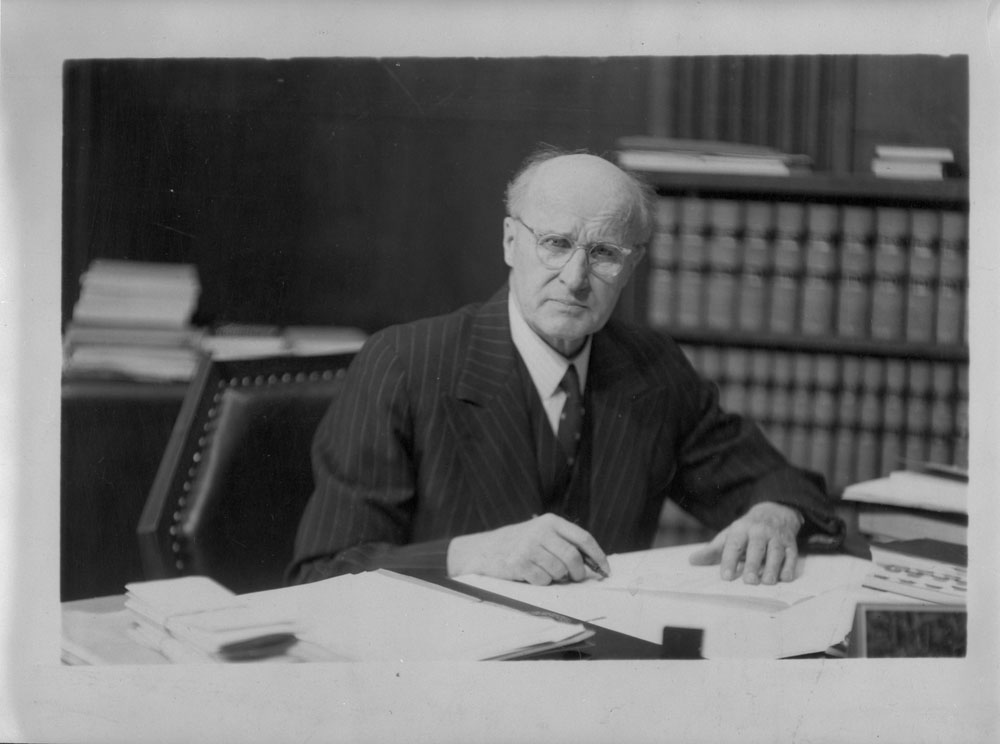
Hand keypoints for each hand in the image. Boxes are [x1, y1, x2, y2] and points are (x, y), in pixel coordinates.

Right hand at [446, 513, 609, 584]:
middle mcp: (541, 531)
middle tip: (573, 578)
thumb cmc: (518, 544)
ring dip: (555, 578)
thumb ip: (563, 543)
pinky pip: (543, 580)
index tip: (606, 570)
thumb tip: (593, 566)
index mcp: (550, 521)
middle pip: (573, 557)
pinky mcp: (519, 563)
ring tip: (543, 571)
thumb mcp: (541, 534)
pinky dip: (540, 582)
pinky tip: (530, 575)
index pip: (583, 538)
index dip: (598, 556)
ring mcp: (529, 546)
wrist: (483, 550)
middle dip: (577, 573)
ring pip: (559, 572)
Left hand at [688, 502, 803, 584]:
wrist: (775, 512)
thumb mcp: (728, 536)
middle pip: (756, 548)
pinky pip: (792, 555)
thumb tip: (692, 561)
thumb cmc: (746, 530)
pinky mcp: (791, 544)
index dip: (730, 560)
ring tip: (767, 582)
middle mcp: (760, 532)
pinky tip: (785, 577)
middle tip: (749, 581)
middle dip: (753, 564)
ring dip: (772, 567)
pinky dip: (790, 566)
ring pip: (776, 551)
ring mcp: (777, 537)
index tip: (726, 576)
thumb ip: (712, 550)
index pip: (734, 544)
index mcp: (741, 529)